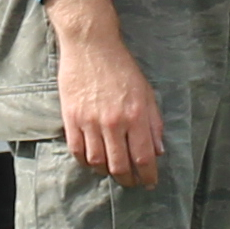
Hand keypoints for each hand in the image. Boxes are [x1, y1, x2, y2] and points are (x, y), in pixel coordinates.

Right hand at [45, 0, 164, 188]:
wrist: (91, 46)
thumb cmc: (122, 67)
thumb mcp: (147, 92)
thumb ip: (154, 123)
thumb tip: (158, 151)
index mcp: (136, 115)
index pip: (143, 157)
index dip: (147, 176)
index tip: (149, 182)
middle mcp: (113, 122)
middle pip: (119, 165)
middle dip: (128, 179)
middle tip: (131, 182)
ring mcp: (90, 121)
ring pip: (97, 162)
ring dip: (106, 172)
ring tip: (112, 171)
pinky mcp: (71, 117)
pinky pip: (77, 150)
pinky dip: (85, 161)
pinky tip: (93, 161)